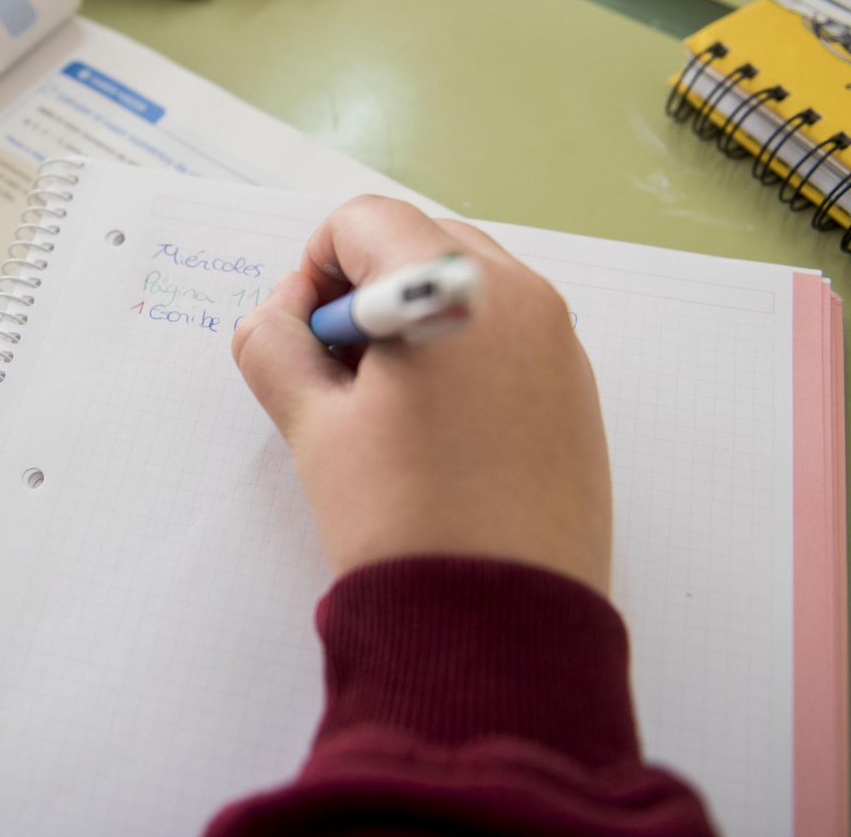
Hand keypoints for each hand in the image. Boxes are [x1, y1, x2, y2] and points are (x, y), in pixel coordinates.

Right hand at [232, 196, 612, 593]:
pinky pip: (506, 334)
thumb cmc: (401, 519)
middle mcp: (523, 294)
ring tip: (387, 413)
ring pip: (465, 286)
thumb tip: (279, 317)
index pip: (363, 221)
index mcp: (453, 285)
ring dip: (412, 322)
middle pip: (419, 241)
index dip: (313, 268)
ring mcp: (561, 342)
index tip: (305, 339)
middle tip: (339, 377)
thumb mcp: (313, 426)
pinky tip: (438, 435)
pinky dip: (461, 354)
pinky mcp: (577, 392)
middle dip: (364, 292)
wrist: (498, 629)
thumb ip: (273, 346)